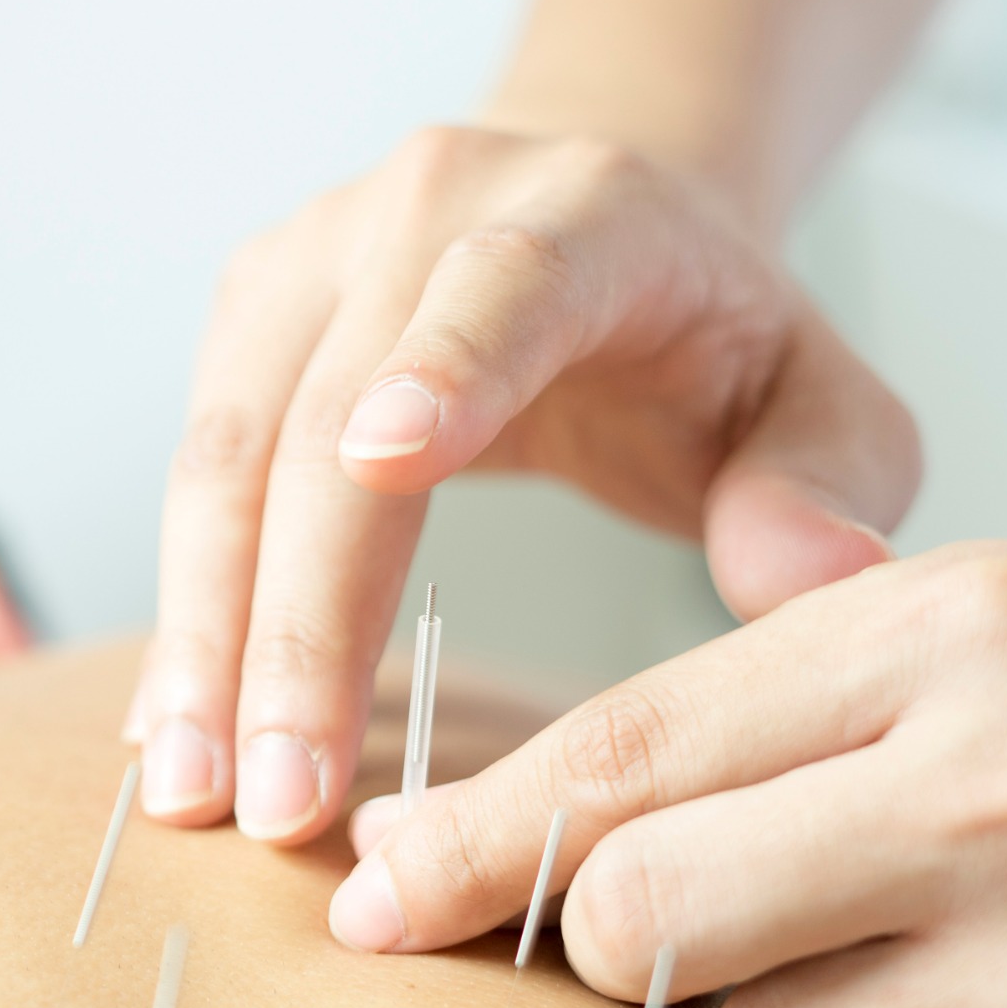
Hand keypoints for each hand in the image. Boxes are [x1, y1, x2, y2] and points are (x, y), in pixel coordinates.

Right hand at [128, 126, 918, 841]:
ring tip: (194, 792)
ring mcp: (304, 264)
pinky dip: (185, 612)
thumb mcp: (822, 397)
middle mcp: (415, 211)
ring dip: (201, 634)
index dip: (449, 366)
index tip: (387, 465)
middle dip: (292, 618)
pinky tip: (172, 732)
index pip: (505, 285)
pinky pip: (191, 478)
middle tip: (285, 795)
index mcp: (582, 213)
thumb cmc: (706, 338)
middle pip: (319, 416)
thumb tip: (804, 578)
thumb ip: (834, 477)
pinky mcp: (240, 323)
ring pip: (220, 456)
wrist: (587, 223)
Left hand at [331, 542, 1006, 1007]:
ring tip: (915, 971)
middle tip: (689, 929)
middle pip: (644, 918)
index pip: (628, 752)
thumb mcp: (948, 659)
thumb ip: (721, 718)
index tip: (365, 890)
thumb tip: (422, 844)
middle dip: (622, 946)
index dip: (466, 837)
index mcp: (965, 630)